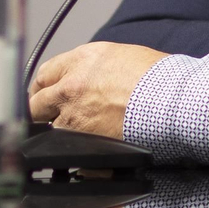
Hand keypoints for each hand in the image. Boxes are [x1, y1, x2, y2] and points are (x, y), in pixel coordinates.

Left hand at [28, 41, 167, 138]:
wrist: (172, 102)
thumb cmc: (158, 79)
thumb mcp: (120, 57)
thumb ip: (92, 68)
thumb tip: (85, 80)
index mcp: (80, 60)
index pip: (44, 74)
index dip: (43, 87)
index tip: (45, 94)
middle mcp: (71, 86)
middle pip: (37, 103)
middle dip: (41, 110)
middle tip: (47, 117)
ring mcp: (74, 116)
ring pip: (50, 127)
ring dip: (59, 130)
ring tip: (76, 134)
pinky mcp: (82, 140)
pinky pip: (66, 148)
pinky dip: (74, 150)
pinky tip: (86, 148)